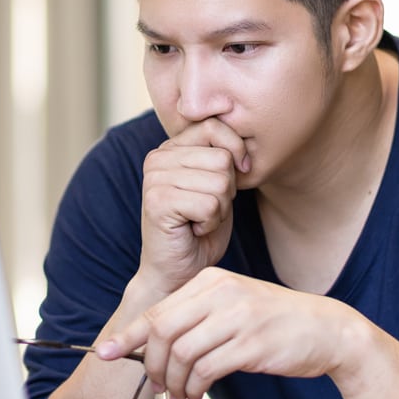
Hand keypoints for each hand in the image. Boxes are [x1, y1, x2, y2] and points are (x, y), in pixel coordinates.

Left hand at [99, 267, 353, 398]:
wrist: (327, 330)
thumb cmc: (273, 322)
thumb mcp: (232, 306)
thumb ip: (195, 317)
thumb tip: (151, 345)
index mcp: (211, 279)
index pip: (158, 309)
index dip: (129, 335)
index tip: (105, 353)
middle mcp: (221, 292)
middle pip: (163, 331)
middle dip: (153, 365)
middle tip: (159, 386)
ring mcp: (237, 317)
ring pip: (182, 353)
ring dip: (175, 382)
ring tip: (182, 396)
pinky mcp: (252, 344)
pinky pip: (206, 370)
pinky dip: (195, 388)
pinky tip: (198, 395)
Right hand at [136, 118, 249, 297]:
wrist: (178, 271)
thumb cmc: (200, 229)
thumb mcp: (217, 184)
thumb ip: (222, 156)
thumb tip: (243, 143)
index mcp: (170, 148)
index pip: (214, 126)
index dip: (236, 150)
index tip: (237, 175)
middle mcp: (157, 158)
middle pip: (222, 158)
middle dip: (227, 190)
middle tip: (205, 209)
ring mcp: (154, 179)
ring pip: (220, 182)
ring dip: (219, 209)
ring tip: (198, 219)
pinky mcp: (158, 202)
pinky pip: (210, 204)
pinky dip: (210, 222)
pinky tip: (193, 229)